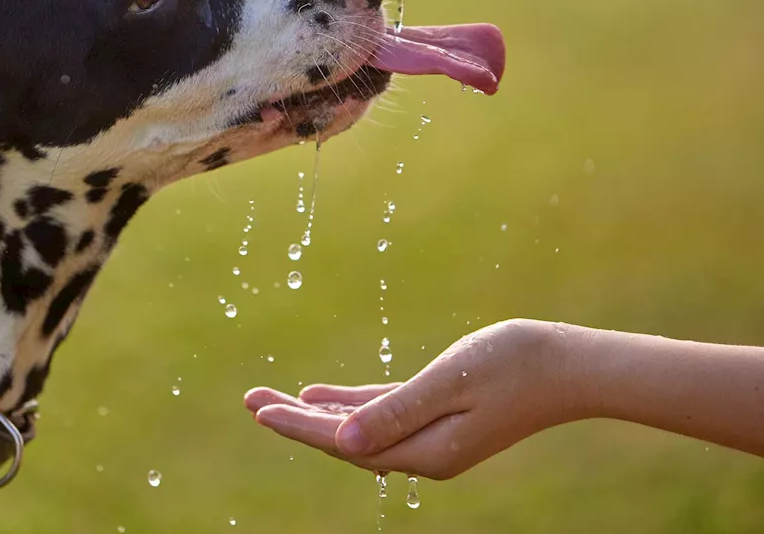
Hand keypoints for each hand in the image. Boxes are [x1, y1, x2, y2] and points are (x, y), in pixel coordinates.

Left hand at [244, 319, 580, 478]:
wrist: (571, 366)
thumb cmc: (514, 365)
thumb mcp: (448, 383)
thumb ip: (395, 412)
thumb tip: (344, 442)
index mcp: (426, 451)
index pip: (345, 442)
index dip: (298, 425)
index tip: (259, 409)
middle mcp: (425, 454)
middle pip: (344, 440)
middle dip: (295, 420)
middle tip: (248, 400)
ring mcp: (432, 439)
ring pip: (359, 429)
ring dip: (315, 413)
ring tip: (270, 399)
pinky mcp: (440, 419)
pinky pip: (381, 416)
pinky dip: (349, 407)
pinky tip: (319, 396)